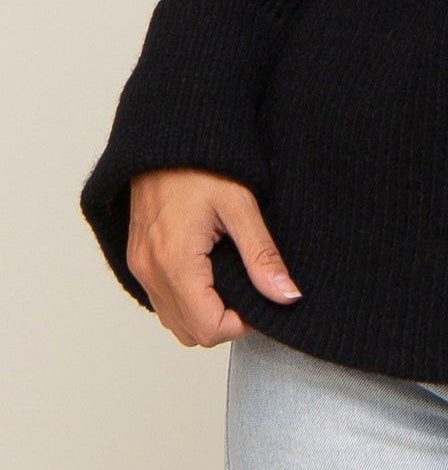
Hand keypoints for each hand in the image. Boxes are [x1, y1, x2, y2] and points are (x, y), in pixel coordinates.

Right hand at [126, 167, 302, 347]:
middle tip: (249, 289)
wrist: (168, 135)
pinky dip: (187, 300)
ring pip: (174, 321)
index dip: (241, 324)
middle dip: (224, 321)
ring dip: (204, 313)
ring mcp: (140, 266)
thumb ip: (262, 256)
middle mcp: (150, 270)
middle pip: (191, 333)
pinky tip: (209, 272)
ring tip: (231, 279)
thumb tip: (287, 296)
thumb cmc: (203, 164)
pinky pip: (162, 301)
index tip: (260, 299)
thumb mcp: (240, 206)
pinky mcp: (138, 258)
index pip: (208, 328)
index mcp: (174, 261)